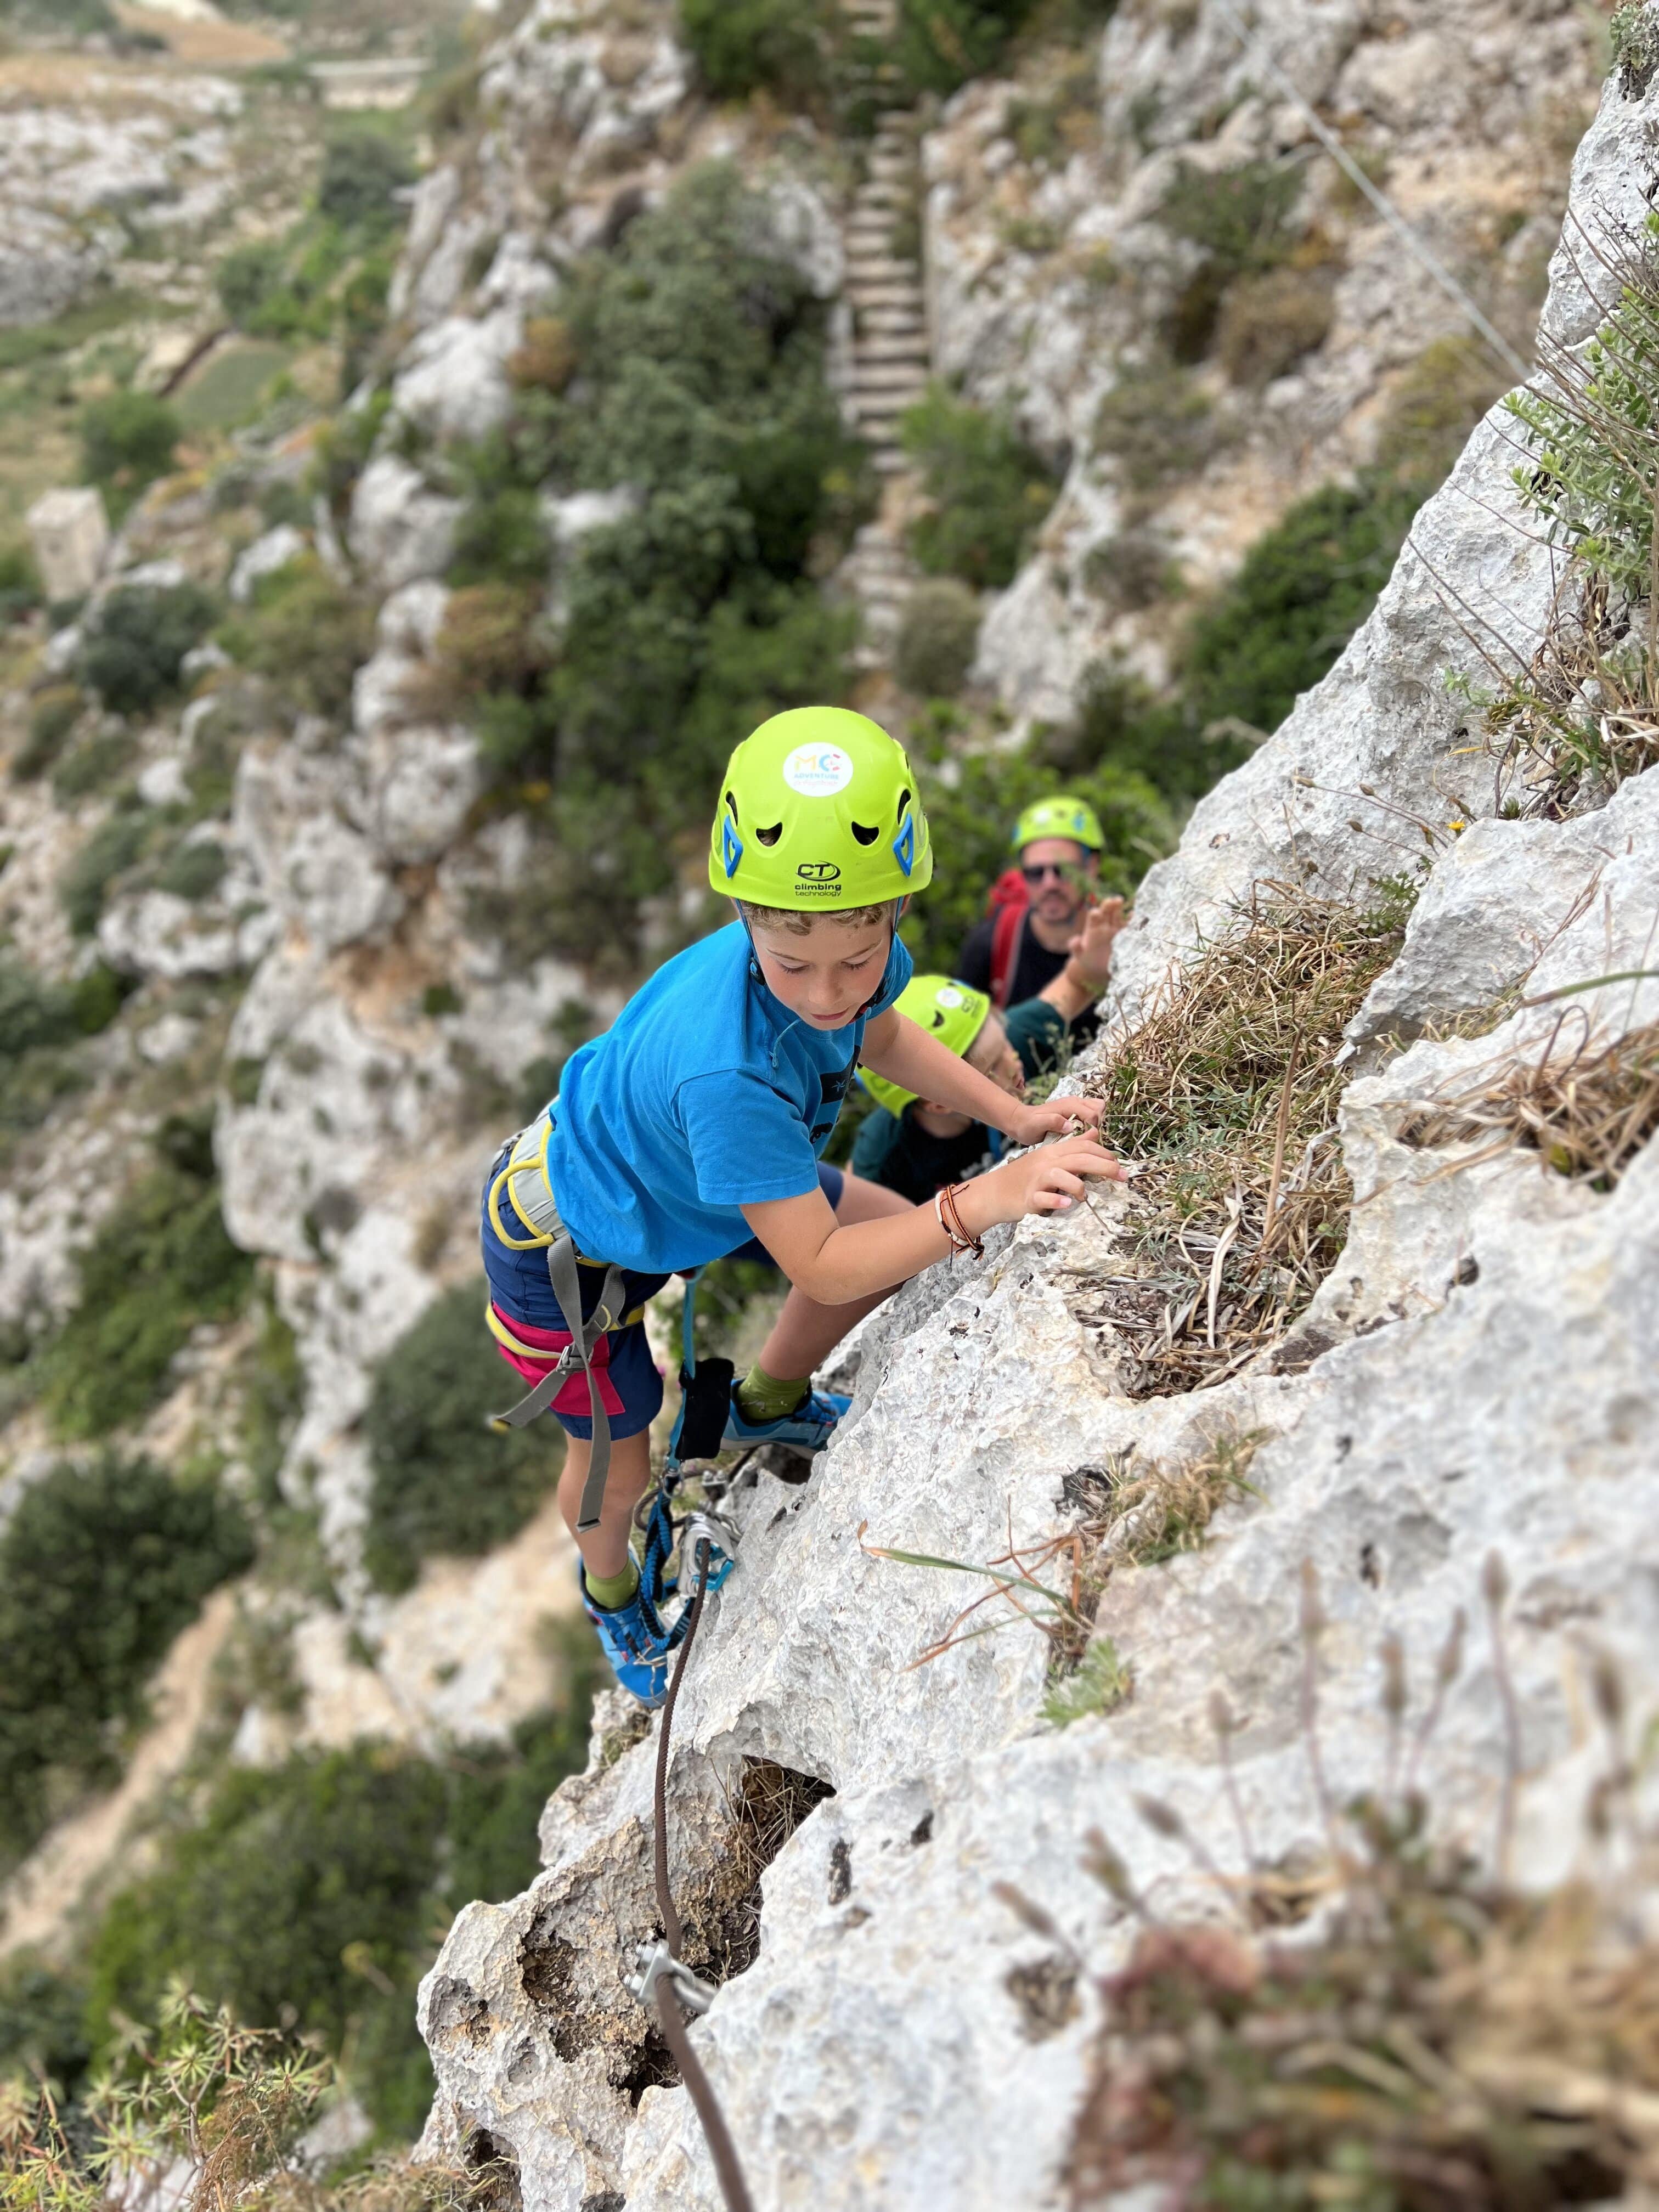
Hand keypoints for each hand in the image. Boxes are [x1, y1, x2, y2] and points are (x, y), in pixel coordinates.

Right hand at [960, 1132, 1128, 1234]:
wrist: (994, 1192)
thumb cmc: (1025, 1177)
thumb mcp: (1049, 1157)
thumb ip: (1072, 1147)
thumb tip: (1095, 1134)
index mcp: (1053, 1152)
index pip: (1082, 1147)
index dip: (1104, 1153)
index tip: (1119, 1164)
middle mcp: (1046, 1163)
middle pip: (1078, 1159)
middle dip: (1104, 1166)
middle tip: (1123, 1176)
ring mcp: (1037, 1180)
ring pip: (1060, 1176)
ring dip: (1077, 1185)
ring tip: (1086, 1196)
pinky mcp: (1028, 1198)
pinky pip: (1043, 1198)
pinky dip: (1056, 1199)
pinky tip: (1067, 1203)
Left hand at [1005, 1095, 1106, 1146]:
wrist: (1020, 1121)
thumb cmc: (1028, 1125)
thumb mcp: (1036, 1125)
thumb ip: (1052, 1122)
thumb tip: (1070, 1126)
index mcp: (1069, 1104)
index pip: (1093, 1113)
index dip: (1093, 1128)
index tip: (1084, 1138)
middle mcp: (1075, 1102)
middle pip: (1100, 1108)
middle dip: (1097, 1123)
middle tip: (1085, 1136)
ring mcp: (1076, 1106)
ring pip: (1098, 1108)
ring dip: (1096, 1122)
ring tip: (1084, 1135)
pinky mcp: (1076, 1111)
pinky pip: (1092, 1113)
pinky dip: (1093, 1122)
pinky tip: (1082, 1133)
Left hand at [1067, 895, 1125, 987]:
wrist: (1099, 968)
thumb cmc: (1087, 959)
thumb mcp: (1079, 955)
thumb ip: (1075, 947)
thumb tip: (1074, 941)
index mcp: (1092, 927)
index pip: (1094, 916)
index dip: (1096, 913)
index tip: (1097, 913)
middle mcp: (1104, 925)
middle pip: (1107, 911)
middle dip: (1110, 905)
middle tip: (1115, 901)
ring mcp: (1115, 929)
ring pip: (1118, 916)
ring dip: (1121, 910)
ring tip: (1124, 905)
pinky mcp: (1125, 936)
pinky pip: (1129, 926)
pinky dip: (1132, 921)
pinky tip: (1134, 916)